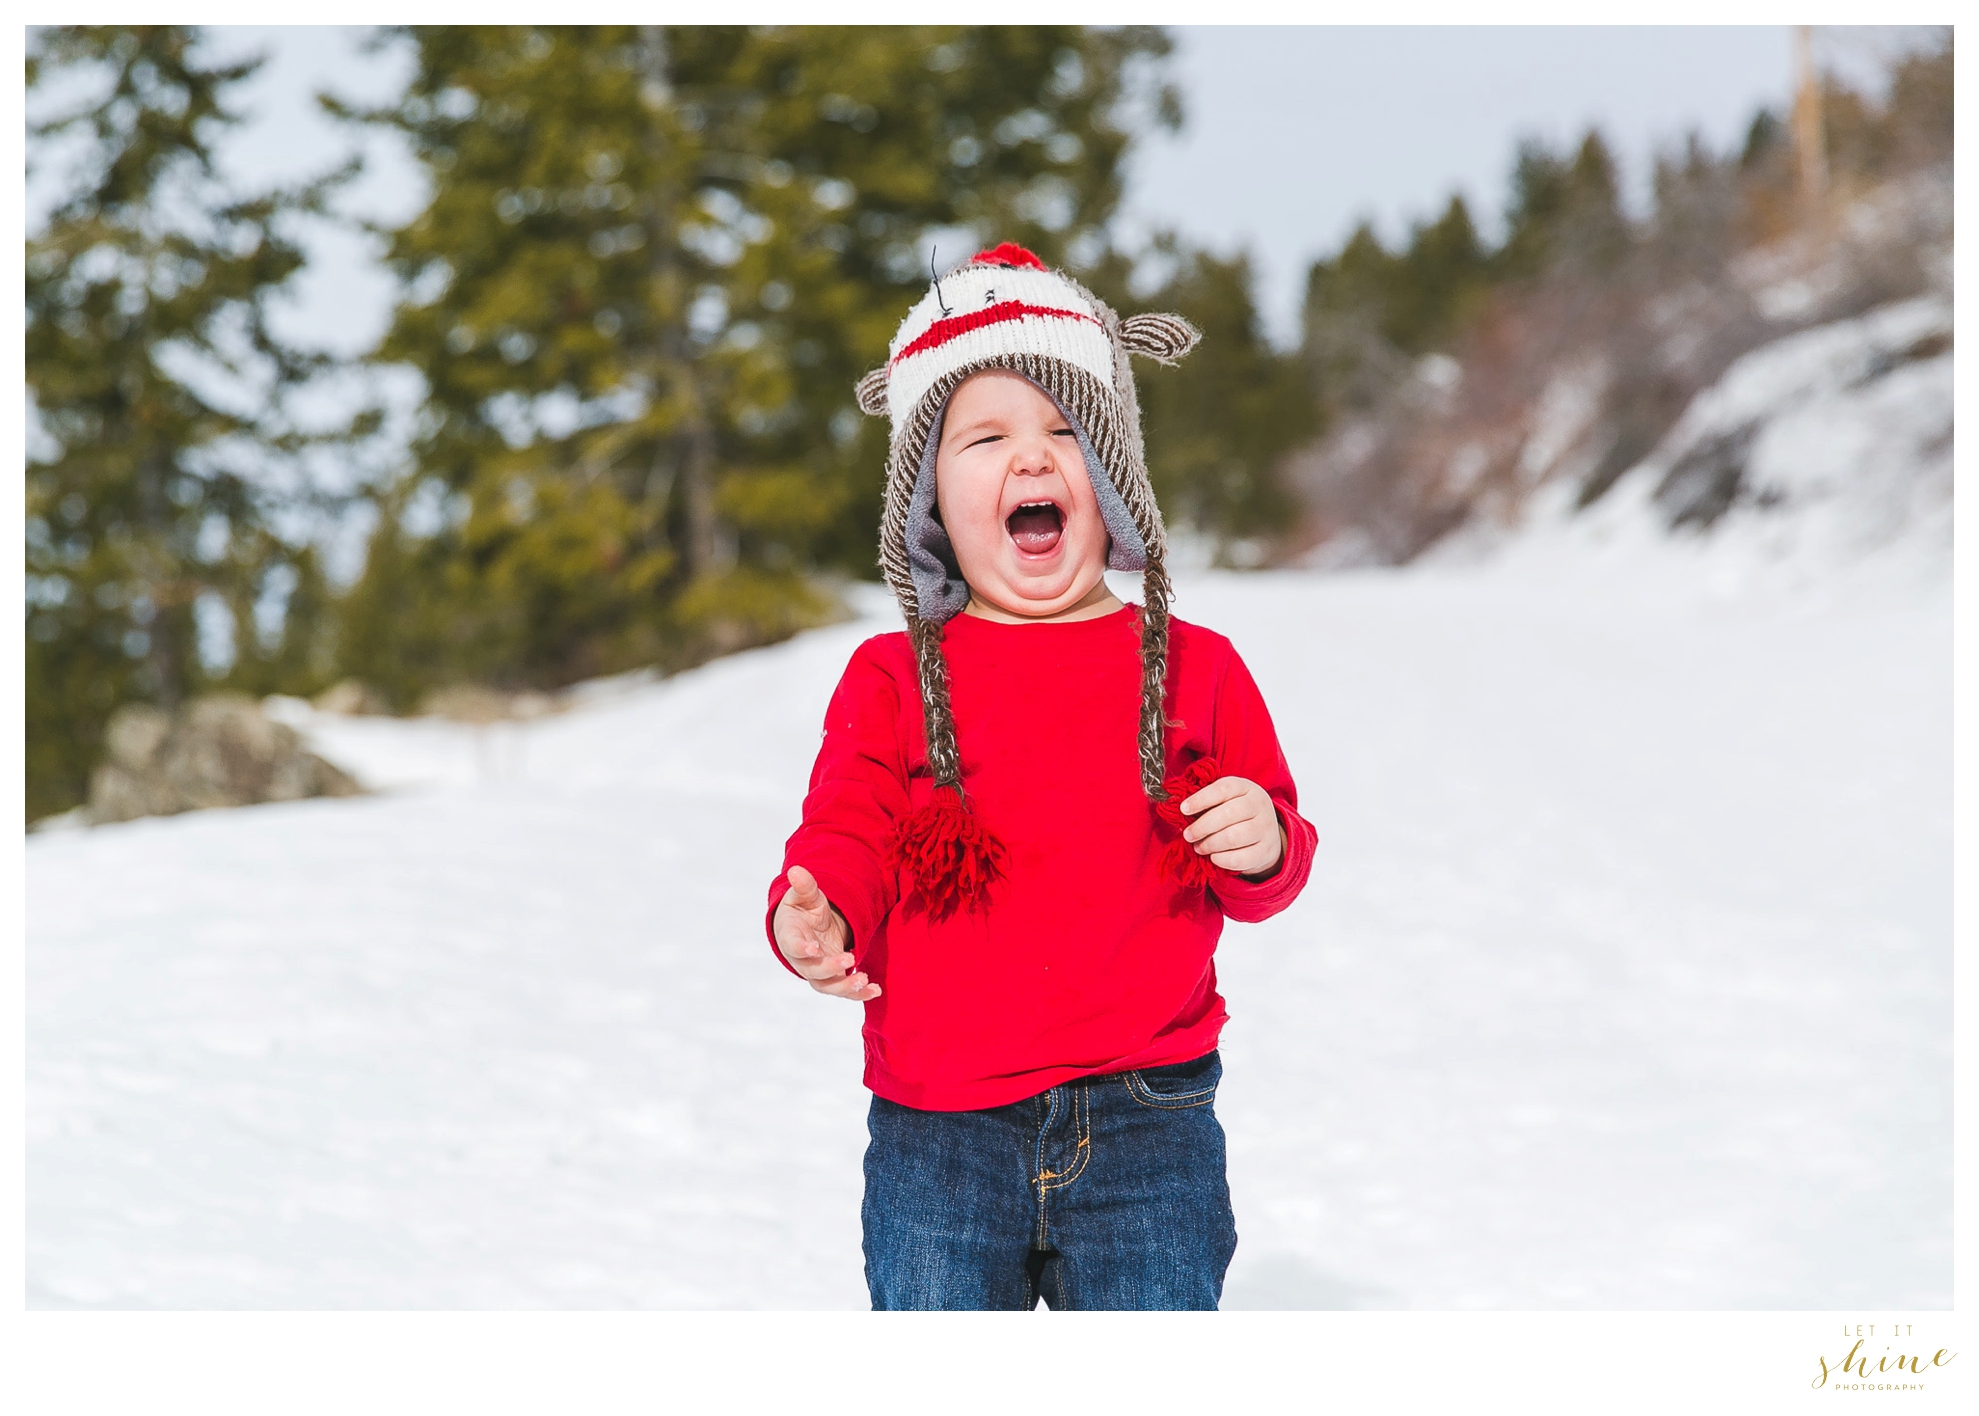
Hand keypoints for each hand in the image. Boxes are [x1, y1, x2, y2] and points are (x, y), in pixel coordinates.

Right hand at [774, 865, 879, 1001]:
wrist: (809, 927)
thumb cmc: (804, 910)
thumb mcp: (804, 896)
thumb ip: (804, 886)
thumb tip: (796, 870)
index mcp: (790, 937)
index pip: (792, 946)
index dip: (801, 949)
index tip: (813, 948)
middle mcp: (802, 960)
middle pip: (813, 971)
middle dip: (830, 967)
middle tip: (849, 959)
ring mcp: (818, 972)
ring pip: (829, 986)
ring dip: (846, 986)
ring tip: (864, 980)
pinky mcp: (834, 978)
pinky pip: (844, 991)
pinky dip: (859, 993)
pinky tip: (875, 990)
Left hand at [1179, 775, 1285, 879]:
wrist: (1266, 834)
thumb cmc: (1237, 814)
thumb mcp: (1227, 800)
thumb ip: (1207, 802)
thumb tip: (1182, 812)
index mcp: (1246, 787)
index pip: (1223, 789)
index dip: (1201, 799)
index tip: (1183, 809)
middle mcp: (1259, 805)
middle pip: (1227, 814)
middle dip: (1202, 826)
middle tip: (1188, 835)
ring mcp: (1265, 828)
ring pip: (1233, 837)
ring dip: (1210, 844)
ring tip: (1198, 847)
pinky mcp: (1266, 851)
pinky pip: (1241, 858)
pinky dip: (1222, 859)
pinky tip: (1213, 857)